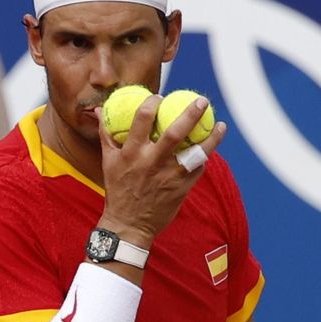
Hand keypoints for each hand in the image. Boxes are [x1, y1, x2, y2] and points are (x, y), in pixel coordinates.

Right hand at [98, 93, 227, 245]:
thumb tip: (100, 110)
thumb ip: (106, 133)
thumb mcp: (108, 161)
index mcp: (131, 153)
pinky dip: (205, 158)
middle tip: (202, 101)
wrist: (129, 225)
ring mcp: (169, 176)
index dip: (152, 103)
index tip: (161, 97)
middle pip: (175, 132)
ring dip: (211, 138)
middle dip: (191, 114)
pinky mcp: (181, 188)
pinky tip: (210, 149)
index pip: (142, 119)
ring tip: (221, 125)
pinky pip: (197, 169)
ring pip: (195, 153)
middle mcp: (151, 162)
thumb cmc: (118, 190)